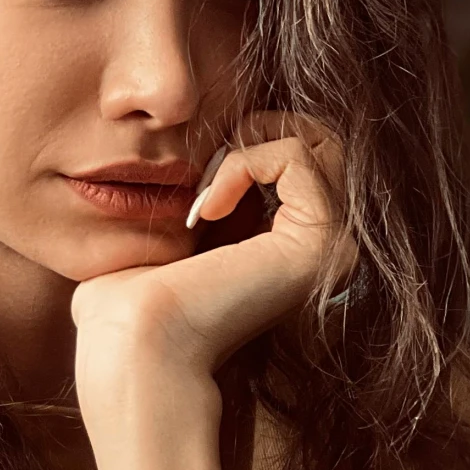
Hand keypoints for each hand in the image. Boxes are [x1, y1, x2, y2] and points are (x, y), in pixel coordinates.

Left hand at [70, 111, 356, 394]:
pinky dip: (243, 163)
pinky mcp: (319, 243)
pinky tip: (206, 209)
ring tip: (207, 188)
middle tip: (208, 163)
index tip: (199, 177)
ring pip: (316, 143)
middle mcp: (325, 249)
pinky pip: (296, 158)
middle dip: (260, 130)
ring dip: (249, 145)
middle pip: (322, 143)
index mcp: (295, 246)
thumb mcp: (177, 227)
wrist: (140, 340)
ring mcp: (331, 247)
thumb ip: (205, 192)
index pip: (302, 157)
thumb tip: (208, 150)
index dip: (250, 143)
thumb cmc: (139, 294)